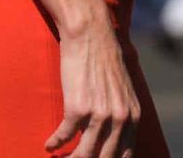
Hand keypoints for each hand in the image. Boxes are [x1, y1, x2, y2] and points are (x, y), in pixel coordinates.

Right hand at [48, 19, 139, 157]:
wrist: (92, 36)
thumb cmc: (104, 64)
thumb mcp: (123, 93)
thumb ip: (122, 117)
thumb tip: (111, 142)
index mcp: (133, 116)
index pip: (124, 156)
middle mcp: (120, 118)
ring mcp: (100, 114)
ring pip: (83, 155)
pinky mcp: (78, 108)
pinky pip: (63, 137)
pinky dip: (54, 143)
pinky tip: (49, 145)